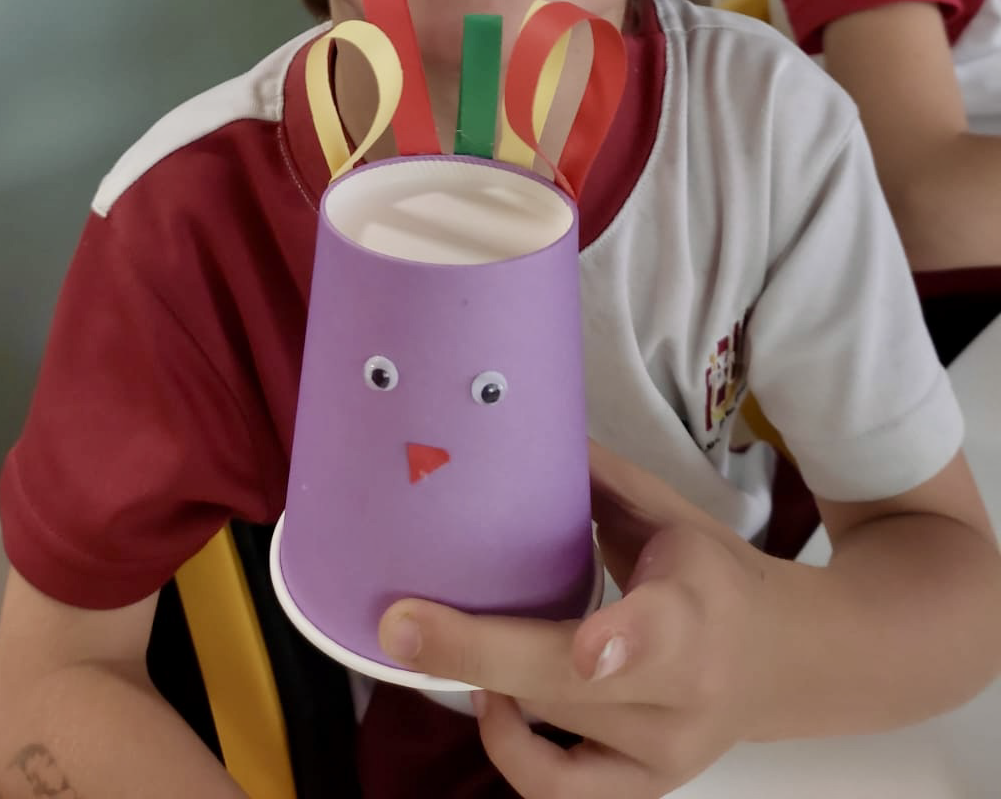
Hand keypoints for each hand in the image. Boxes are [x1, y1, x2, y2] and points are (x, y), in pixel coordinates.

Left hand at [378, 441, 782, 797]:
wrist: (784, 661)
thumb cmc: (712, 573)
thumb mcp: (668, 514)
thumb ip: (596, 480)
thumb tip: (511, 425)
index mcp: (696, 609)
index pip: (662, 631)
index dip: (622, 643)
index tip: (583, 648)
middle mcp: (682, 696)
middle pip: (571, 689)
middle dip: (479, 656)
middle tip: (401, 625)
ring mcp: (662, 755)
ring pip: (554, 741)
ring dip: (488, 695)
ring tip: (450, 647)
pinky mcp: (643, 790)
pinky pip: (557, 792)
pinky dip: (510, 750)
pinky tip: (490, 700)